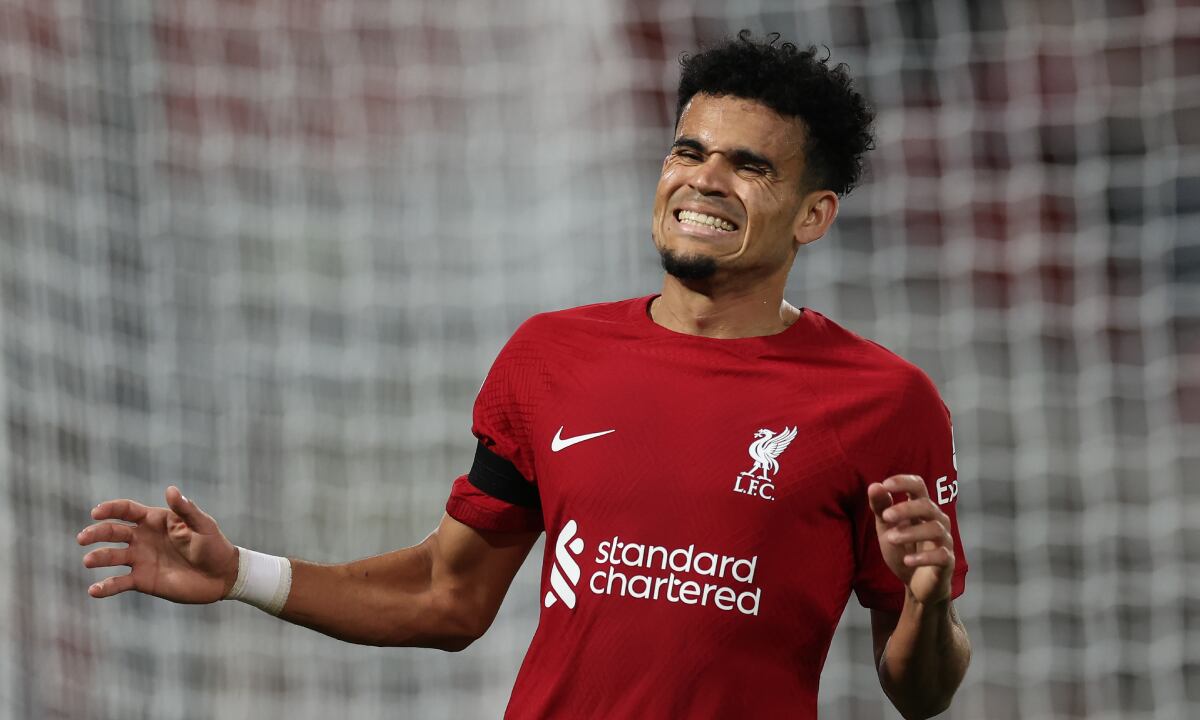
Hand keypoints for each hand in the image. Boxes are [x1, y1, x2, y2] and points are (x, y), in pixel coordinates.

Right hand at [78, 486, 238, 602]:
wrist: (221, 575)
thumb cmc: (213, 545)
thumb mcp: (202, 525)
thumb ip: (185, 510)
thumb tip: (170, 489)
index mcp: (155, 520)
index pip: (126, 510)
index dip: (110, 509)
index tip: (96, 513)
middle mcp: (142, 538)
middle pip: (113, 532)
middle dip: (96, 533)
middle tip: (83, 538)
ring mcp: (140, 559)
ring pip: (112, 556)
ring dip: (98, 557)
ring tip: (89, 561)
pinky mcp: (142, 580)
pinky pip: (119, 582)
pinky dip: (105, 587)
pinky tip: (94, 590)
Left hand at [867, 475, 953, 604]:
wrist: (915, 583)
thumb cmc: (903, 549)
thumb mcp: (886, 528)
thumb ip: (880, 508)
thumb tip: (874, 486)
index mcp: (921, 508)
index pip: (918, 486)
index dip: (904, 482)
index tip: (886, 484)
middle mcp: (937, 520)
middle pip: (927, 506)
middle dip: (906, 509)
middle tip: (886, 516)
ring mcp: (944, 540)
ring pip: (935, 528)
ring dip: (910, 532)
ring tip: (891, 539)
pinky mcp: (947, 561)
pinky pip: (941, 555)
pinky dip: (923, 557)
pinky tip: (907, 560)